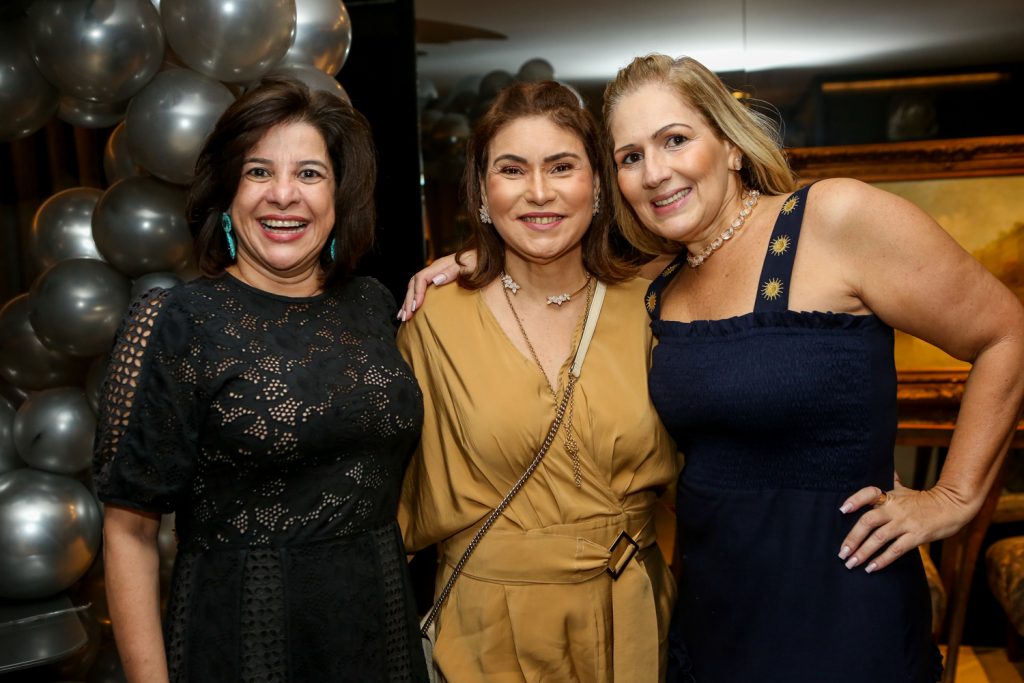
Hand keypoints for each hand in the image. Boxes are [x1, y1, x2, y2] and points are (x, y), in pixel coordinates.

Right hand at [398, 250, 475, 320]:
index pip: (421, 278)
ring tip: (403, 316)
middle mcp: (435, 269)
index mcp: (440, 265)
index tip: (416, 307)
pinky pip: (421, 289)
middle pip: (414, 283)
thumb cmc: (479, 261)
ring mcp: (435, 273)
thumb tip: (436, 280)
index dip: (417, 293)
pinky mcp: (438, 278)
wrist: (484, 255)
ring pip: (415, 286)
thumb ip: (452, 272)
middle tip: (405, 317)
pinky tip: (411, 309)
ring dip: (408, 302)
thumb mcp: (469, 266)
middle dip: (408, 300)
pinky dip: (414, 299)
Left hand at [837, 477, 972, 572]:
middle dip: (852, 538)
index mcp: (890, 497)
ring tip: (852, 563)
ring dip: (863, 552)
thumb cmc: (926, 500)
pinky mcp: (917, 536)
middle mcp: (895, 509)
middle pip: (868, 521)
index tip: (842, 510)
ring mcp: (906, 522)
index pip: (868, 493)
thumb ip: (892, 483)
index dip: (855, 500)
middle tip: (841, 553)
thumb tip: (886, 471)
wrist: (953, 506)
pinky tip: (871, 568)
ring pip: (879, 538)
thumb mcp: (905, 490)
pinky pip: (896, 549)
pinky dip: (882, 559)